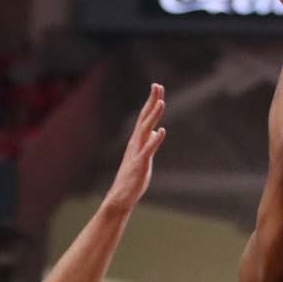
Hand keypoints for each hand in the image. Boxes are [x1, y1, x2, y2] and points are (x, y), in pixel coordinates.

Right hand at [105, 84, 166, 210]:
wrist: (120, 197)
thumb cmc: (133, 178)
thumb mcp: (145, 157)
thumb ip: (150, 143)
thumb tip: (157, 131)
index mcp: (138, 141)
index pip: (145, 118)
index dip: (151, 102)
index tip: (156, 87)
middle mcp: (136, 143)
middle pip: (144, 118)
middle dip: (151, 101)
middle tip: (157, 85)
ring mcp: (137, 153)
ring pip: (146, 130)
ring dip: (153, 116)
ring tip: (161, 102)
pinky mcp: (140, 164)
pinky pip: (148, 150)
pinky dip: (155, 141)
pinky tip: (162, 131)